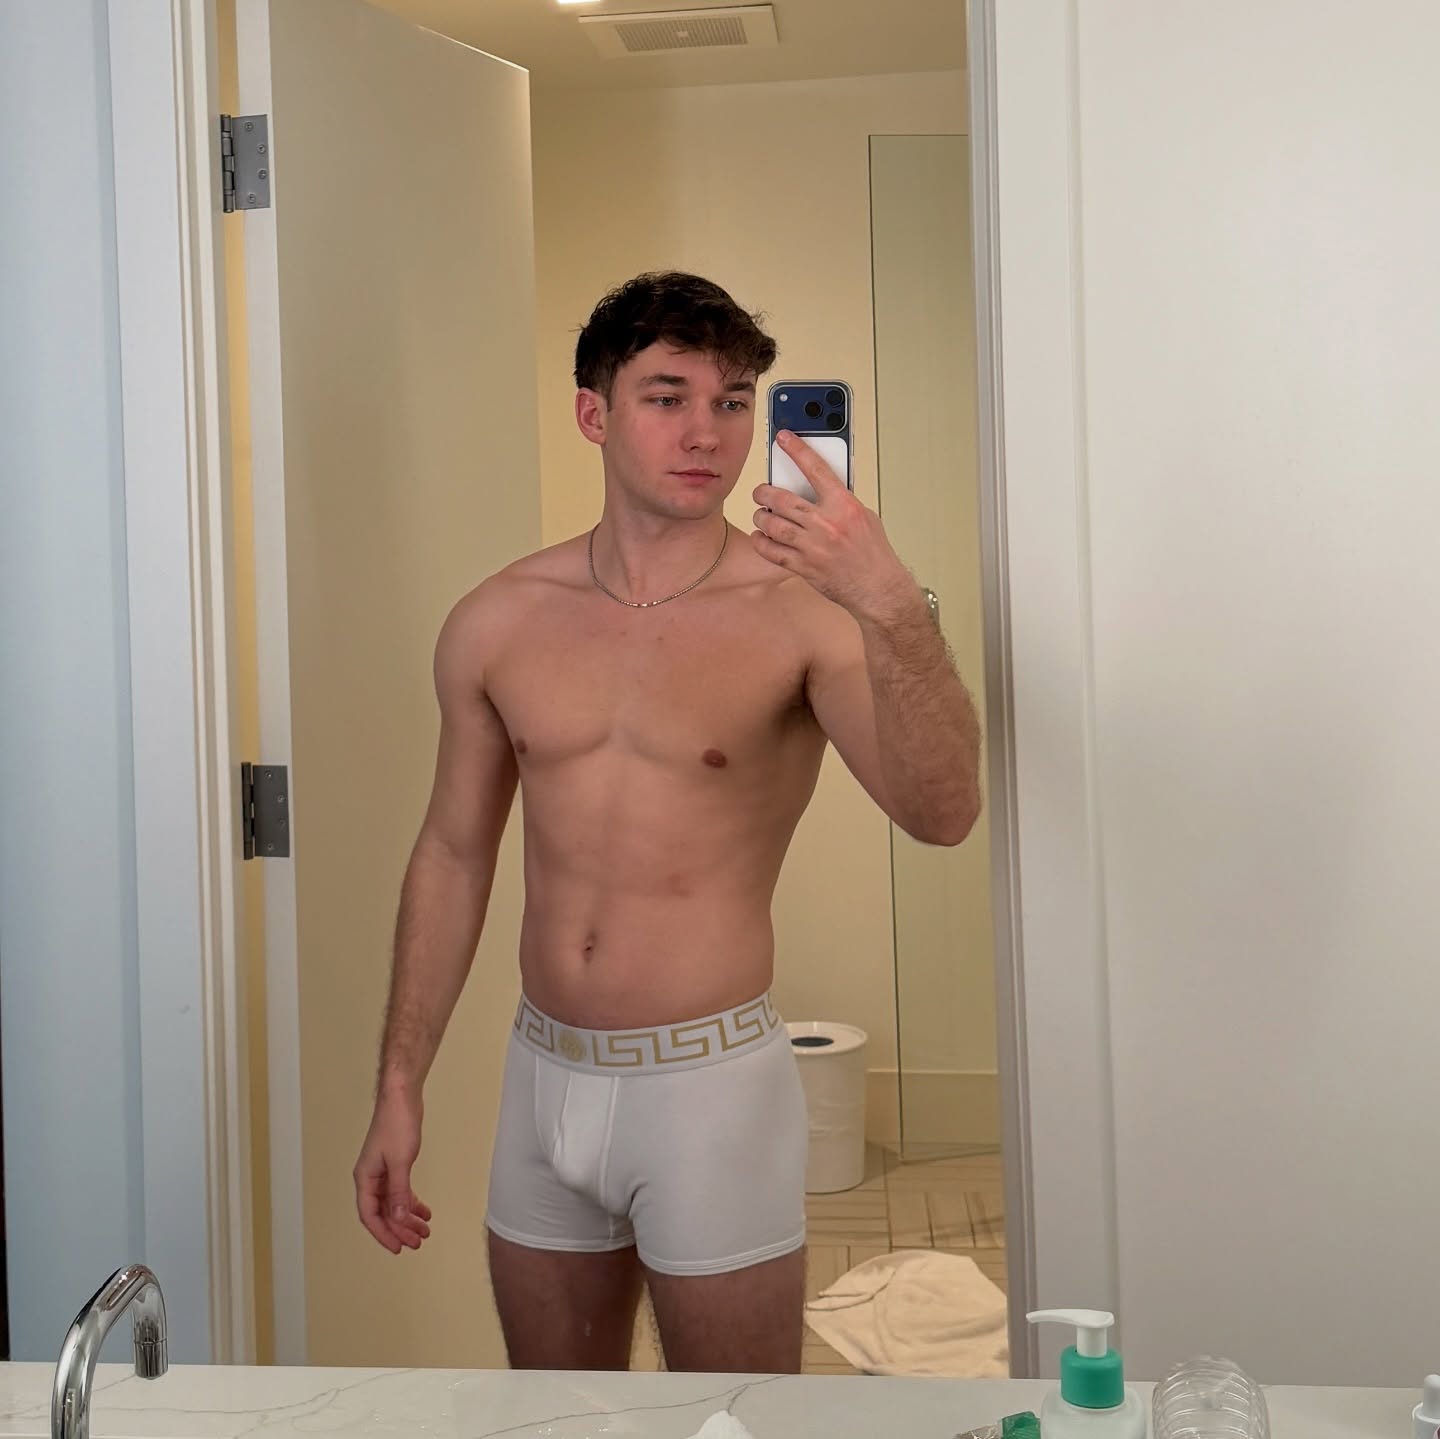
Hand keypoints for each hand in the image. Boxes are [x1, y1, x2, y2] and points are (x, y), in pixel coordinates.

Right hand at [353, 1088, 432, 1253]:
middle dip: (400, 1229)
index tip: (399, 1247)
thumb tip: (399, 1218)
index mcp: (365, 1178)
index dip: (384, 1234)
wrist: (402, 1098)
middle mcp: (371, 1177)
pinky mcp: (394, 1164)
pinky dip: (412, 1202)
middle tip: (418, 1242)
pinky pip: (401, 1191)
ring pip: (393, 1203)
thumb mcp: (400, 1161)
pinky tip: (424, 1211)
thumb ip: (399, 1191)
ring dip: (408, 1218)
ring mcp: (382, 1171)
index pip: (370, 1215)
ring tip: (424, 1231)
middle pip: (383, 1212)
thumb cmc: (396, 1123)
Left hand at [750, 431, 918, 621]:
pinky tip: (761, 537)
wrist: (878, 588)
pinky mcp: (804, 566)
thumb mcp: (864, 516)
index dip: (797, 449)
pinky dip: (761, 542)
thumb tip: (815, 490)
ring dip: (761, 517)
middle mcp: (826, 524)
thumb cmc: (874, 554)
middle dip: (764, 492)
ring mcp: (813, 546)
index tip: (783, 437)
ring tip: (761, 514)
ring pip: (772, 524)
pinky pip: (772, 551)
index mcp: (844, 506)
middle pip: (782, 499)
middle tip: (761, 491)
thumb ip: (839, 501)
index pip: (815, 469)